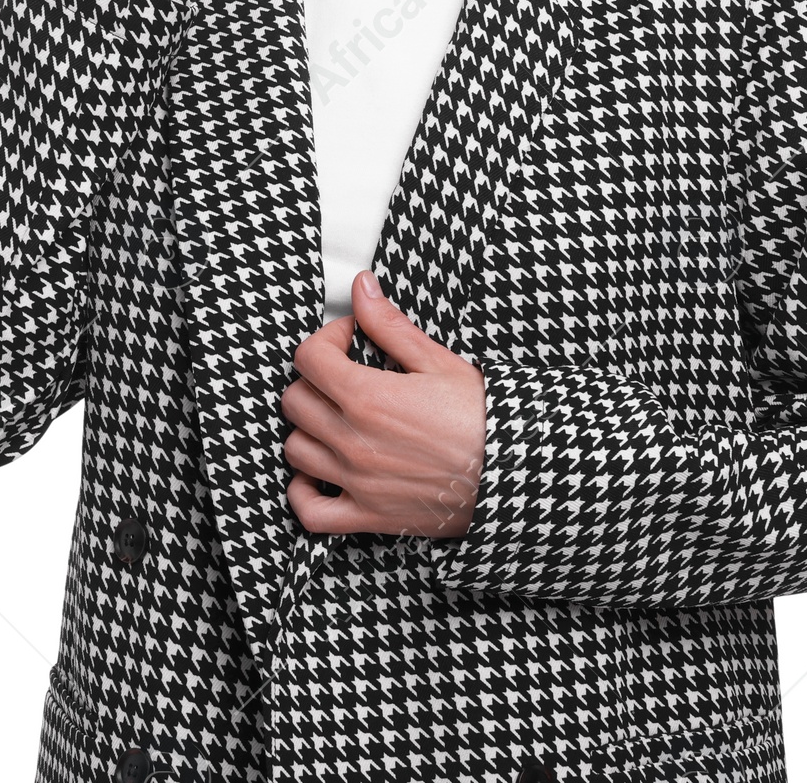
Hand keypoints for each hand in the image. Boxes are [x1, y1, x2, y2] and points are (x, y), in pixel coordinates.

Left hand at [282, 272, 486, 540]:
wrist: (511, 472)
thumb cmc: (482, 419)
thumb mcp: (438, 361)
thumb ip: (390, 324)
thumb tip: (362, 290)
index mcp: (368, 398)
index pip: (309, 358)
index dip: (326, 338)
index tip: (347, 339)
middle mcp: (354, 441)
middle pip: (295, 401)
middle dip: (315, 379)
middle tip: (343, 374)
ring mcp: (357, 482)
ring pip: (295, 450)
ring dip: (309, 428)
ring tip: (335, 418)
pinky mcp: (368, 516)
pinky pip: (309, 511)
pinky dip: (303, 491)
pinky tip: (321, 471)